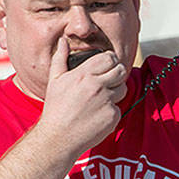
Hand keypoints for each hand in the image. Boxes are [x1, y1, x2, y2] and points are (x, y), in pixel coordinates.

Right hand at [37, 37, 127, 157]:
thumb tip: (63, 40)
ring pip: (123, 89)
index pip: (109, 58)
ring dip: (115, 92)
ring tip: (100, 99)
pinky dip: (111, 111)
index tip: (106, 66)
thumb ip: (61, 58)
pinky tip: (97, 115)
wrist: (58, 138)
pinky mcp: (113, 116)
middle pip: (121, 70)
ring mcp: (107, 102)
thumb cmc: (55, 109)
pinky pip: (119, 108)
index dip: (110, 61)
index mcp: (84, 74)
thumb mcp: (55, 80)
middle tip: (108, 81)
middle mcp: (97, 86)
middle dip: (116, 74)